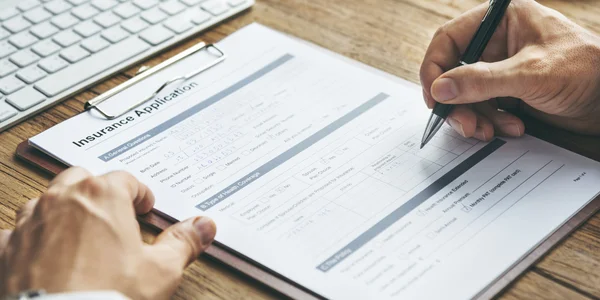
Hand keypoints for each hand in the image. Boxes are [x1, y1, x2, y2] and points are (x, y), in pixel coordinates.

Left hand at [0, 167, 216, 299]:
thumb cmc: (109, 295)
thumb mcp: (161, 269)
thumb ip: (184, 241)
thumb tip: (204, 226)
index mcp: (102, 195)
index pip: (126, 180)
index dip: (140, 194)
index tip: (144, 208)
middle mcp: (63, 200)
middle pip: (82, 179)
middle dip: (99, 192)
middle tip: (113, 213)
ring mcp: (32, 222)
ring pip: (46, 199)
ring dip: (62, 209)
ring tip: (80, 231)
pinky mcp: (9, 249)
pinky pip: (17, 232)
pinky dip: (30, 237)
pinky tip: (41, 252)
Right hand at [420, 0, 599, 139]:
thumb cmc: (587, 70)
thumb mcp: (530, 74)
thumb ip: (482, 81)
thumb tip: (440, 89)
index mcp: (500, 21)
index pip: (449, 40)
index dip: (435, 70)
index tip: (434, 98)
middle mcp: (496, 42)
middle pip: (453, 72)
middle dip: (457, 103)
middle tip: (465, 124)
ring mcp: (501, 68)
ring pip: (465, 95)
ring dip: (475, 117)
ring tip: (492, 131)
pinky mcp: (508, 91)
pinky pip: (482, 107)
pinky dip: (490, 122)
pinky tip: (512, 127)